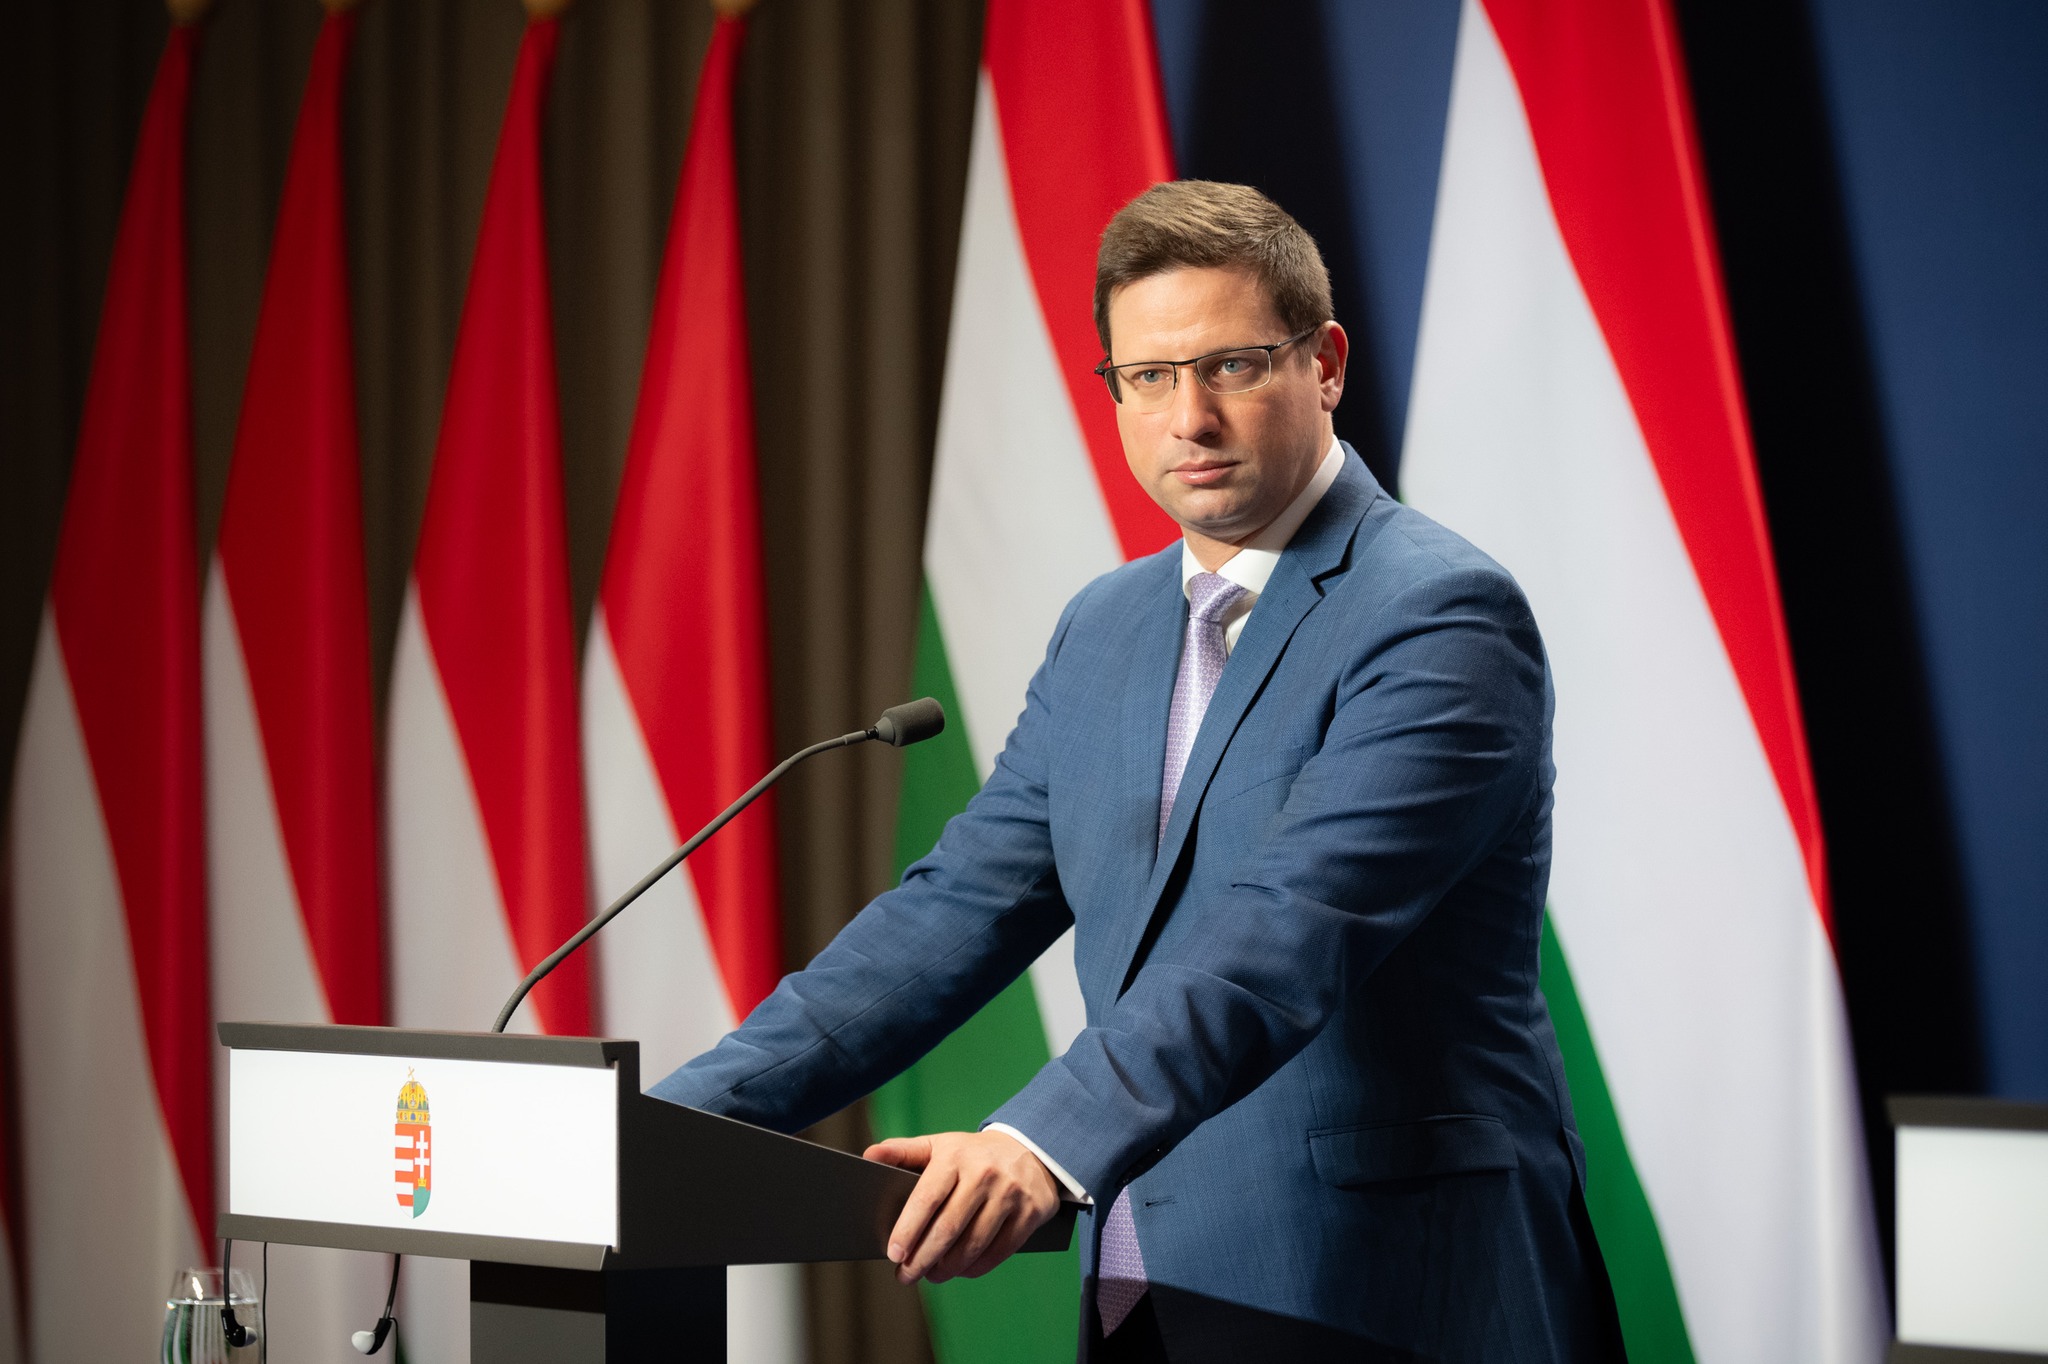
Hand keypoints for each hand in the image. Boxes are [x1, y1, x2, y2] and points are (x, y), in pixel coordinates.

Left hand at [863, 1129, 1061, 1284]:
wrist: (1031, 1151)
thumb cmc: (972, 1155)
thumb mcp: (940, 1145)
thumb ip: (903, 1151)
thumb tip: (869, 1155)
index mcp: (956, 1156)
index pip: (927, 1198)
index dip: (908, 1229)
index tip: (893, 1253)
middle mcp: (984, 1174)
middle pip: (948, 1228)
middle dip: (922, 1259)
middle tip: (905, 1275)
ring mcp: (1010, 1194)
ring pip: (973, 1245)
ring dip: (948, 1268)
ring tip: (931, 1275)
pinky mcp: (1030, 1213)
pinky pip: (999, 1251)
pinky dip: (976, 1268)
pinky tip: (960, 1271)